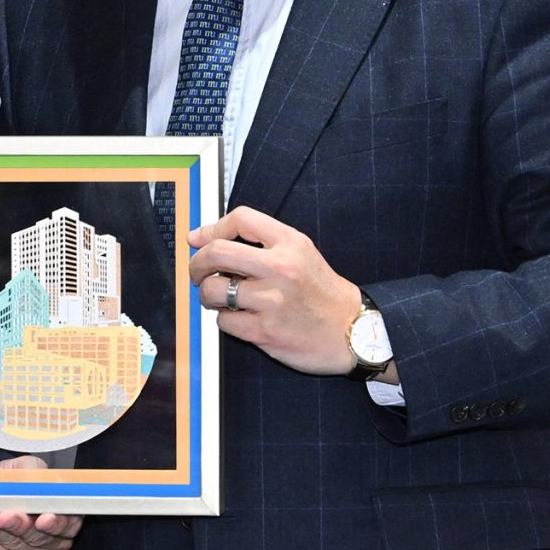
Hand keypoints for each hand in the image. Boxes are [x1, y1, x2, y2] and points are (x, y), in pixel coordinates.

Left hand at [0, 455, 81, 549]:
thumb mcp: (27, 467)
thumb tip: (33, 481)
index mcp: (65, 516)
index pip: (67, 524)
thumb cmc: (15, 481)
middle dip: (19, 527)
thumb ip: (33, 473)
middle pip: (37, 538)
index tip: (42, 519)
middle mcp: (51, 540)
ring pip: (13, 546)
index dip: (55, 524)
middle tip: (4, 517)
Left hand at [187, 205, 366, 375]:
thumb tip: (204, 238)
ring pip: (213, 290)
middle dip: (197, 263)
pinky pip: (223, 321)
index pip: (240, 218)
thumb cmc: (320, 292)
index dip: (212, 228)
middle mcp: (281, 268)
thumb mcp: (300, 253)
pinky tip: (241, 318)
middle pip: (216, 253)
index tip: (198, 239)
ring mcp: (272, 301)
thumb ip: (260, 243)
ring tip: (223, 298)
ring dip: (209, 295)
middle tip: (198, 273)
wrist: (352, 331)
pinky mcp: (265, 331)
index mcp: (290, 243)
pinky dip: (226, 320)